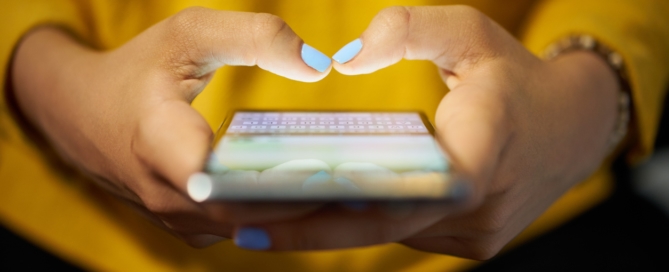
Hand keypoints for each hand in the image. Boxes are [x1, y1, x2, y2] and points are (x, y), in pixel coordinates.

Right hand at [10, 7, 333, 246]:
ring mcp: (177, 219)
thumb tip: (320, 64)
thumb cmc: (138, 70)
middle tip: (372, 185)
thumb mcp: (189, 34)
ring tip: (358, 192)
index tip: (337, 172)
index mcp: (160, 143)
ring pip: (250, 227)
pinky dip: (279, 215)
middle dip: (310, 202)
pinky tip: (319, 196)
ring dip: (300, 213)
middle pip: (251, 213)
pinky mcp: (189, 226)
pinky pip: (242, 227)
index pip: (227, 181)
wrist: (80, 115)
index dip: (282, 183)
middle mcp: (168, 196)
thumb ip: (256, 37)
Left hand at [231, 6, 619, 258]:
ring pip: (390, 234)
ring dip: (332, 227)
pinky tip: (320, 210)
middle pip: (381, 225)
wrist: (573, 129)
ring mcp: (477, 234)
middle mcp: (480, 207)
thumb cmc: (514, 77)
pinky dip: (364, 222)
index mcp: (484, 149)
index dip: (333, 210)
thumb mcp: (470, 33)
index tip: (267, 214)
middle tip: (239, 224)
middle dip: (309, 227)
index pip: (403, 192)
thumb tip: (344, 58)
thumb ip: (408, 30)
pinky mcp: (472, 242)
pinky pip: (406, 233)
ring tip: (264, 217)